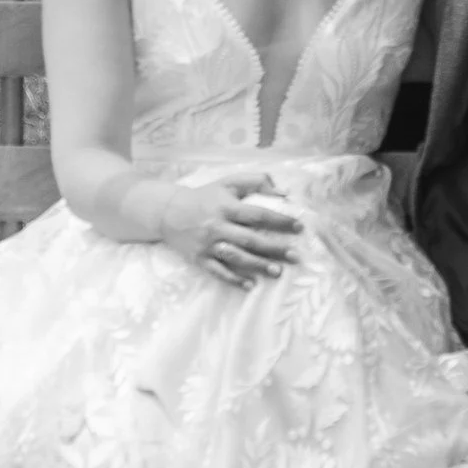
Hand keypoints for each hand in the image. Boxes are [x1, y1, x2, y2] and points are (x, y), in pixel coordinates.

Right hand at [159, 170, 301, 287]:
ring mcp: (208, 245)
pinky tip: (250, 286)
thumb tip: (285, 192)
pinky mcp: (200, 259)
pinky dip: (234, 280)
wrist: (168, 212)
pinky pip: (218, 272)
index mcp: (226, 206)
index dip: (279, 221)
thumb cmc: (205, 196)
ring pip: (237, 258)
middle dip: (274, 248)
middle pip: (250, 239)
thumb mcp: (228, 183)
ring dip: (258, 266)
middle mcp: (218, 226)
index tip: (299, 227)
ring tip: (278, 272)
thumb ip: (256, 182)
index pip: (257, 214)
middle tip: (295, 256)